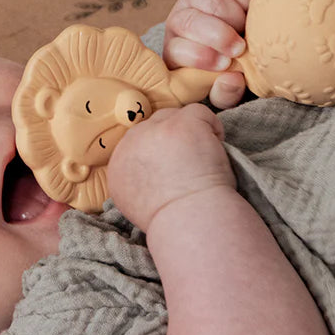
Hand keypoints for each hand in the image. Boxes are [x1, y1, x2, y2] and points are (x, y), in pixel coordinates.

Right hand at [106, 103, 234, 231]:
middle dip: (171, 141)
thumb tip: (151, 170)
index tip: (174, 170)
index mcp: (117, 167)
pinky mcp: (181, 123)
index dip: (158, 153)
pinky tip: (216, 151)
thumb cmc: (171, 222)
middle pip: (152, 126)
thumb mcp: (136, 205)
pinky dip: (212, 128)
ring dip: (190, 133)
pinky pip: (199, 112)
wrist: (188, 221)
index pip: (135, 144)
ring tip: (203, 160)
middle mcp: (131, 144)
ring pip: (174, 117)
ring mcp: (156, 130)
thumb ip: (136, 182)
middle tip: (190, 165)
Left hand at [163, 0, 257, 108]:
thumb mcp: (228, 88)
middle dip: (217, 36)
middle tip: (240, 48)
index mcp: (176, 50)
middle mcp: (180, 20)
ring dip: (233, 17)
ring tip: (248, 29)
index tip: (224, 64)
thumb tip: (231, 80)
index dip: (200, 56)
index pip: (178, 50)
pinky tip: (253, 10)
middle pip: (189, 21)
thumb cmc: (234, 68)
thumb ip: (227, 93)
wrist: (249, 36)